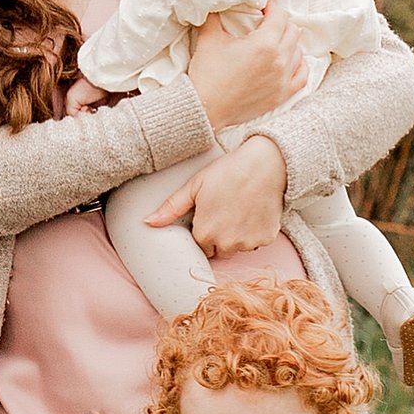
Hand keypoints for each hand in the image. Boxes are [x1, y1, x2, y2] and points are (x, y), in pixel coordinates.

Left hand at [145, 134, 286, 253]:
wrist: (264, 164)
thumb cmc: (227, 171)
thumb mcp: (194, 186)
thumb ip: (171, 208)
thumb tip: (147, 222)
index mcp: (204, 234)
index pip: (200, 244)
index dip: (204, 228)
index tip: (210, 213)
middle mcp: (226, 244)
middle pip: (219, 250)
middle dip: (219, 236)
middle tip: (225, 210)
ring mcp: (248, 243)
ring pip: (238, 247)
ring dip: (237, 236)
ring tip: (240, 209)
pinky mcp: (266, 239)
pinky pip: (256, 242)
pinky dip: (255, 231)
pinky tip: (254, 211)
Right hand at [189, 1, 305, 129]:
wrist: (205, 108)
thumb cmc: (207, 73)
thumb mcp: (209, 38)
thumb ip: (216, 16)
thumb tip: (219, 4)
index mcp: (264, 44)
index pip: (279, 17)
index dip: (272, 7)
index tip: (264, 5)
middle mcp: (279, 60)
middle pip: (292, 31)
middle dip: (281, 23)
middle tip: (268, 22)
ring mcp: (283, 79)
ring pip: (298, 52)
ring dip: (289, 43)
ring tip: (276, 41)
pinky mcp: (282, 95)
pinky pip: (302, 76)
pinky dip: (299, 66)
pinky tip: (290, 61)